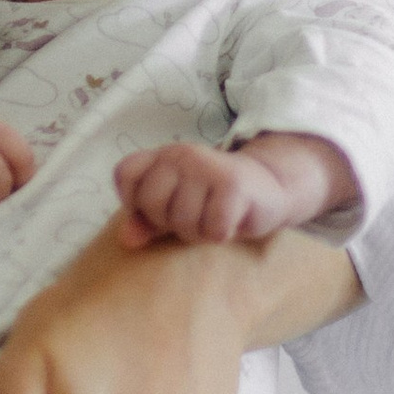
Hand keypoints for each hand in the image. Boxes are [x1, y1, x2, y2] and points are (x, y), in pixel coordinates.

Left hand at [114, 131, 353, 246]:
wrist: (269, 188)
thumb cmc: (214, 201)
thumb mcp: (176, 207)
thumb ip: (146, 221)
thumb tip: (127, 239)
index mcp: (163, 155)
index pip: (125, 174)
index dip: (134, 200)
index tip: (160, 206)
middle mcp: (182, 154)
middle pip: (151, 204)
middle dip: (170, 222)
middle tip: (194, 215)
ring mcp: (207, 167)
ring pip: (182, 222)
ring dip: (199, 232)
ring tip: (213, 218)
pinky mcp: (232, 186)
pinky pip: (212, 230)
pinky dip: (221, 234)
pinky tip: (231, 220)